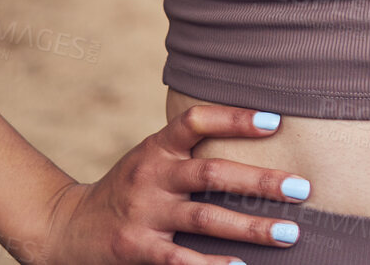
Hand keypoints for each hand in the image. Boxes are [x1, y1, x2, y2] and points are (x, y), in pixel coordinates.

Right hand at [36, 102, 314, 263]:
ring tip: (289, 233)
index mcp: (157, 148)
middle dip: (261, 182)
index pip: (195, 121)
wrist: (67, 228)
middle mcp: (152, 176)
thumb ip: (190, 150)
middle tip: (303, 187)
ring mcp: (145, 214)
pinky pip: (181, 259)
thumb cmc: (127, 188)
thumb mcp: (151, 158)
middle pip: (212, 173)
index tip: (275, 121)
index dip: (234, 118)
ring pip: (205, 218)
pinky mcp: (138, 249)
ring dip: (251, 227)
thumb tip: (259, 134)